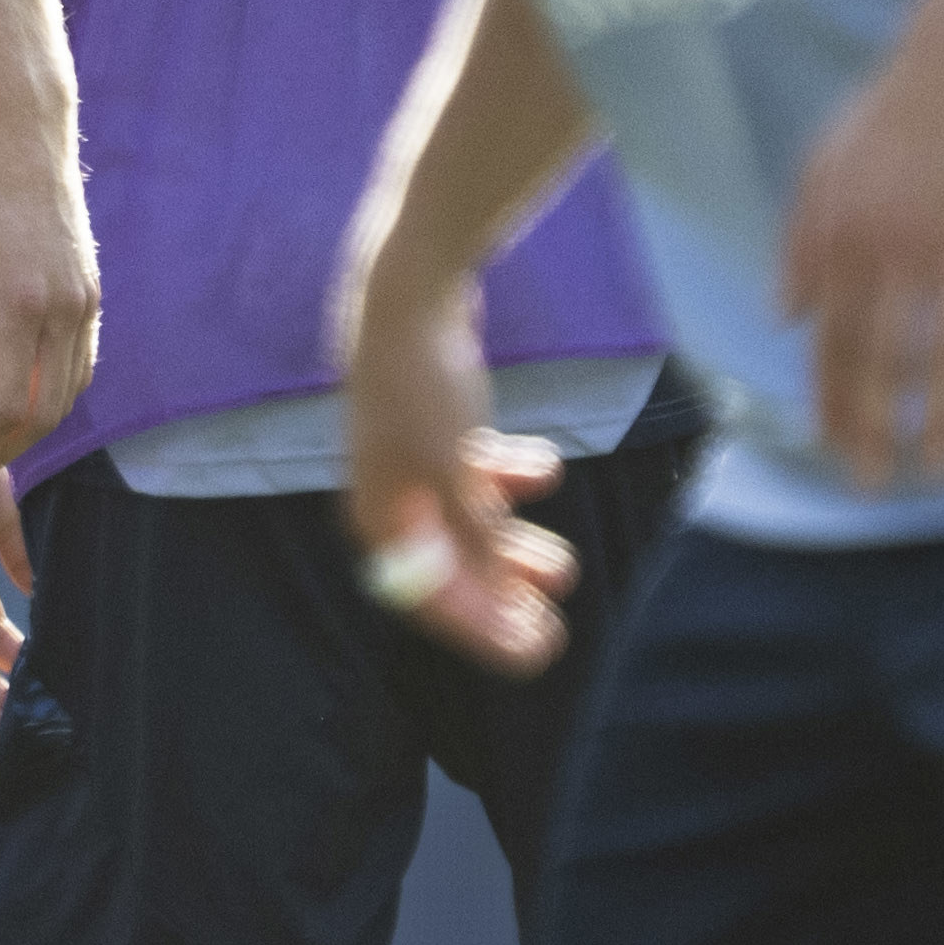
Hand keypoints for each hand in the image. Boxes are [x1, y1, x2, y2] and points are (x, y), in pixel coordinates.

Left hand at [0, 71, 98, 479]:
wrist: (17, 130)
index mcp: (19, 306)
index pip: (5, 414)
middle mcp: (64, 311)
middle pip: (43, 417)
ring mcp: (85, 302)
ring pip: (68, 396)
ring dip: (25, 428)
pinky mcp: (91, 291)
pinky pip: (80, 366)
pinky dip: (49, 396)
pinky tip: (10, 396)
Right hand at [344, 282, 577, 674]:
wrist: (410, 295)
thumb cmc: (423, 388)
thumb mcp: (457, 473)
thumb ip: (477, 539)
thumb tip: (497, 599)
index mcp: (379, 516)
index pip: (428, 598)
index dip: (483, 630)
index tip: (536, 649)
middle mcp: (391, 496)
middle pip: (452, 568)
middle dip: (506, 596)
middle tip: (555, 619)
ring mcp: (415, 461)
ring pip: (471, 525)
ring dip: (517, 546)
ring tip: (564, 565)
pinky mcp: (439, 428)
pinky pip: (477, 476)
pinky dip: (512, 482)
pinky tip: (546, 470)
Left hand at [778, 0, 943, 489]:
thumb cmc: (881, 119)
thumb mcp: (817, 170)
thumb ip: (798, 247)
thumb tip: (784, 318)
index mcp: (843, 239)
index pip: (831, 338)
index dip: (830, 398)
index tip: (832, 447)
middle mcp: (897, 253)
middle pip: (884, 360)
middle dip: (877, 430)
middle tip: (875, 485)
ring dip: (943, 420)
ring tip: (941, 469)